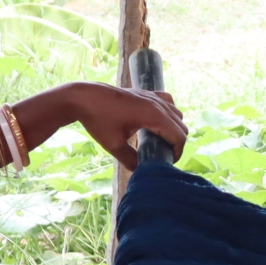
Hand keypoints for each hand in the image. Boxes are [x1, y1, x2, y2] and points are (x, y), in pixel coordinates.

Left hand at [36, 83, 185, 169]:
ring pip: (177, 114)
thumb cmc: (98, 120)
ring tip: (159, 141)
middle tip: (162, 155)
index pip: (179, 136)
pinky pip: (168, 102)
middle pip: (181, 126)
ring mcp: (152, 96)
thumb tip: (141, 171)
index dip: (177, 152)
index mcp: (153, 115)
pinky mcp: (146, 93)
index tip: (166, 162)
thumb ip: (130, 160)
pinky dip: (169, 113)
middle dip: (177, 143)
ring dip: (174, 128)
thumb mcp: (114, 145)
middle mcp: (157, 104)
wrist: (84, 97)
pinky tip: (158, 122)